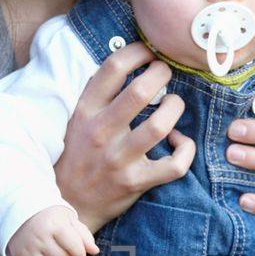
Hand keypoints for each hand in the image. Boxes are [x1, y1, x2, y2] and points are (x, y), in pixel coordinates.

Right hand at [7, 204, 98, 255]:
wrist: (20, 212)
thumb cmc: (50, 217)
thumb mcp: (69, 219)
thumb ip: (84, 235)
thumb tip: (95, 251)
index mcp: (55, 225)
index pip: (77, 251)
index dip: (81, 254)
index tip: (78, 250)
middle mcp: (40, 237)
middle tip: (68, 255)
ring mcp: (28, 249)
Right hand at [55, 42, 196, 233]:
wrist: (68, 203)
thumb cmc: (77, 156)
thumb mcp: (77, 120)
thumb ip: (98, 95)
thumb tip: (129, 63)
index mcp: (85, 111)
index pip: (113, 68)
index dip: (138, 52)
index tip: (149, 52)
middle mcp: (101, 132)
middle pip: (141, 91)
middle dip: (162, 73)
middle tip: (166, 73)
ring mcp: (120, 159)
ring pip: (161, 125)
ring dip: (175, 108)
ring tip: (174, 104)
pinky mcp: (137, 182)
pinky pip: (175, 164)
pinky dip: (186, 149)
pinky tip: (179, 142)